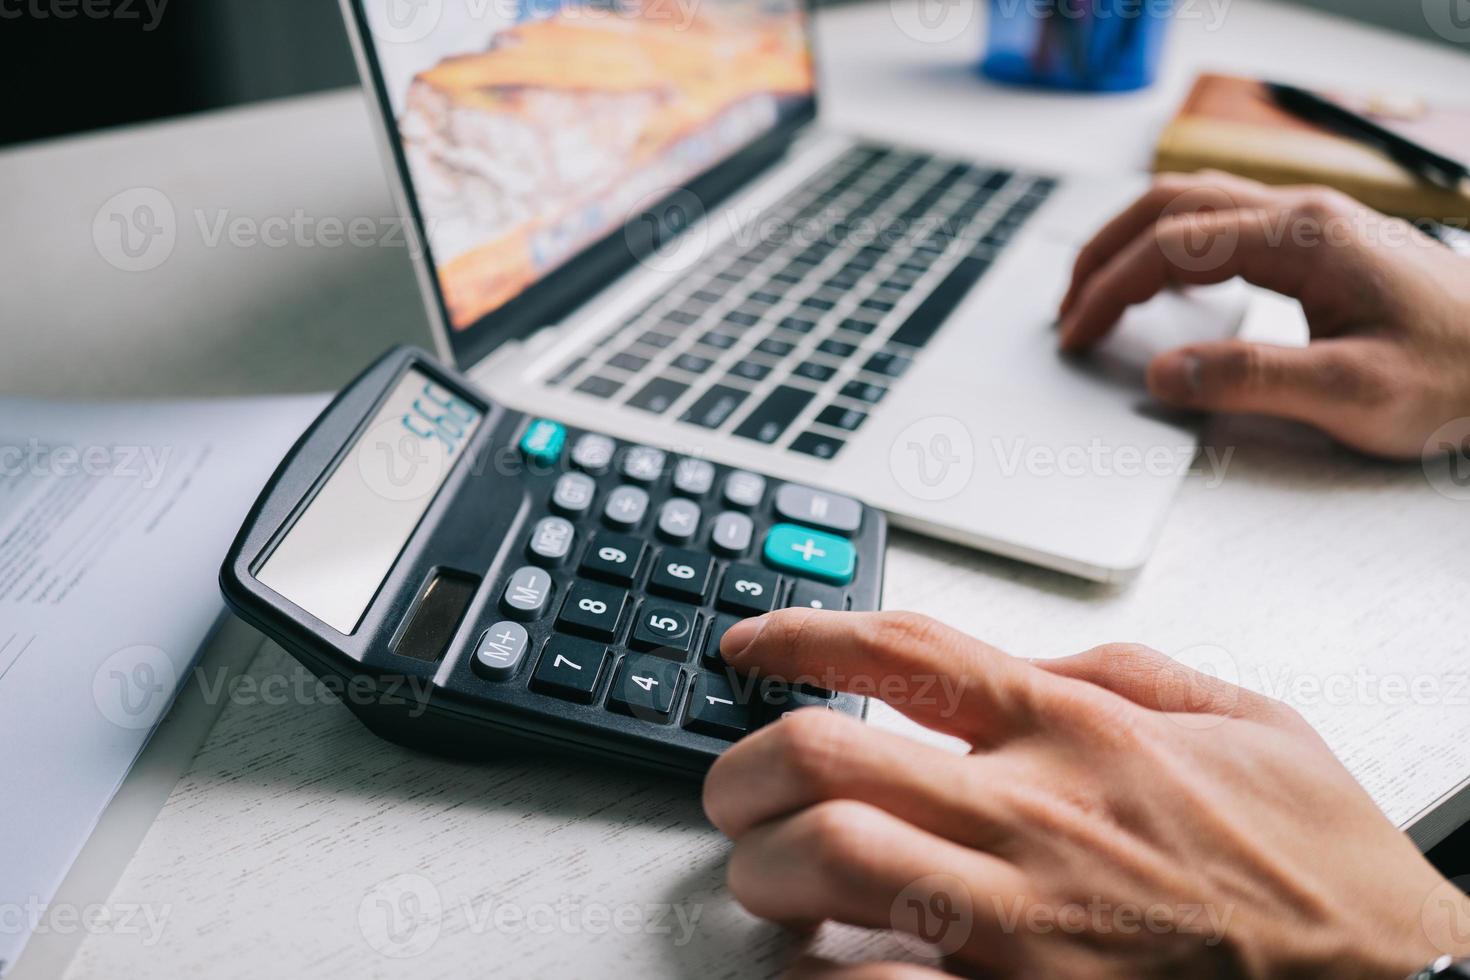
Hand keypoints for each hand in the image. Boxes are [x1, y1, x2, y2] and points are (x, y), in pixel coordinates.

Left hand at [703, 608, 1469, 978]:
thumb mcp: (1242, 716)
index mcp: (1077, 727)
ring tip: (764, 874)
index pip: (902, 650)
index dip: (800, 632)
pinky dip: (821, 976)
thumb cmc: (1320, 861)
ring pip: (828, 862)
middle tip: (734, 785)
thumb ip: (1123, 671)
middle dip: (746, 767)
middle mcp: (1034, 812)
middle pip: (827, 756)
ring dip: (764, 867)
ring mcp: (1024, 920)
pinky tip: (818, 964)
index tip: (747, 645)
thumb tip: (1030, 659)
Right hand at [1058, 171, 1469, 458]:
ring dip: (1133, 244)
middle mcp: (1302, 215)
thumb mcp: (1354, 393)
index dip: (1109, 288)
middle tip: (1067, 308)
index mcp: (1302, 237)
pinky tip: (1163, 287)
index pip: (1170, 244)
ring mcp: (1311, 225)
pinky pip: (1222, 227)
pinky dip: (1170, 252)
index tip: (1075, 334)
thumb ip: (1251, 380)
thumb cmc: (1457, 375)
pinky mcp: (1320, 245)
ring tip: (1097, 296)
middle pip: (1170, 205)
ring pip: (1193, 207)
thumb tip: (1164, 375)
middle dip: (1104, 252)